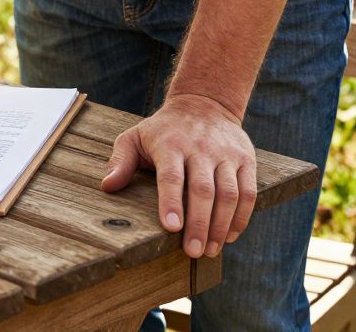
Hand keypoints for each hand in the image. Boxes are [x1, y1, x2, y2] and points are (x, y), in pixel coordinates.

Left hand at [101, 94, 256, 258]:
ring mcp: (226, 154)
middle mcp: (200, 149)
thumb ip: (121, 161)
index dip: (171, 202)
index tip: (171, 228)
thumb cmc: (163, 130)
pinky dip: (241, 217)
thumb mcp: (135, 137)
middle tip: (193, 252)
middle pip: (203, 190)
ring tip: (210, 249)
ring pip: (228, 194)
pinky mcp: (246, 160)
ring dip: (221, 225)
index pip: (171, 176)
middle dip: (199, 224)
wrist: (204, 104)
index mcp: (170, 145)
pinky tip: (229, 236)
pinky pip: (248, 192)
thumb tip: (107, 186)